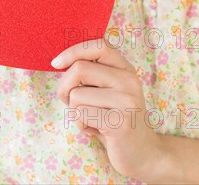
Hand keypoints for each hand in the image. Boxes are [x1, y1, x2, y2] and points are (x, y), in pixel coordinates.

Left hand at [51, 38, 162, 179]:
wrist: (142, 152)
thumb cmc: (114, 118)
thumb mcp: (107, 90)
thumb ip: (91, 74)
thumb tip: (58, 62)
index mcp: (125, 69)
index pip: (98, 46)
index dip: (73, 51)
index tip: (56, 64)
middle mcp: (129, 81)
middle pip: (79, 69)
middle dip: (64, 87)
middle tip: (70, 102)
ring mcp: (126, 101)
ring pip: (76, 95)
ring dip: (74, 111)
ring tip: (91, 119)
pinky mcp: (119, 123)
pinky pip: (80, 115)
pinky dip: (80, 125)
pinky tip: (95, 130)